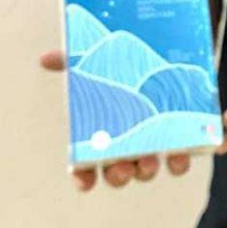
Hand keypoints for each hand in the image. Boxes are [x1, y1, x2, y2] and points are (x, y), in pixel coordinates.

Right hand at [39, 49, 191, 190]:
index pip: (86, 164)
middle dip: (118, 174)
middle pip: (118, 173)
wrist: (170, 46)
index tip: (84, 181)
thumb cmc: (127, 61)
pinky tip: (179, 154)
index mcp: (103, 131)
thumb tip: (46, 59)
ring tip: (150, 160)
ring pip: (147, 169)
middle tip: (121, 166)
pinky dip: (178, 160)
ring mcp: (154, 141)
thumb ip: (73, 61)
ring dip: (147, 170)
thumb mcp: (99, 58)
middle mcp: (127, 142)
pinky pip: (179, 157)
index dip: (83, 176)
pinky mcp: (180, 133)